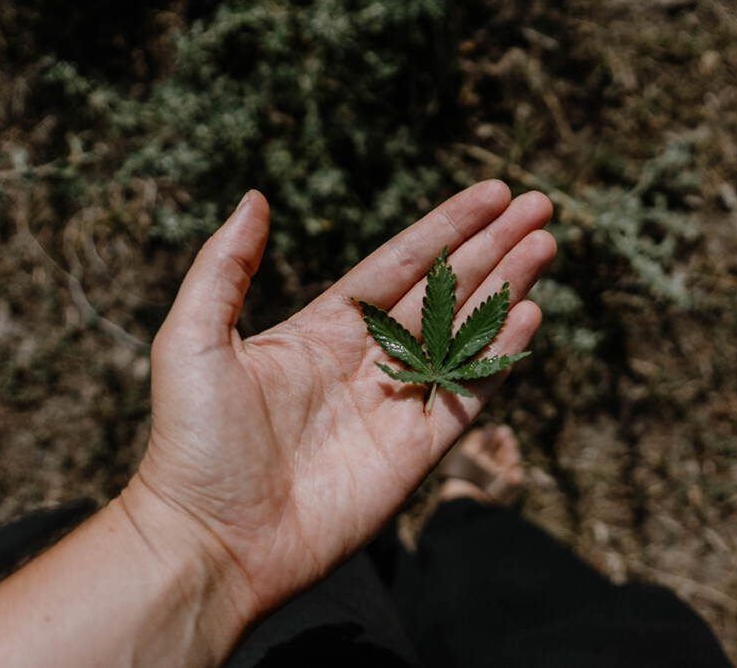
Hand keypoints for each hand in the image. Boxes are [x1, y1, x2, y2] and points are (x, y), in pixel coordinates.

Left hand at [127, 181, 555, 615]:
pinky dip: (500, 356)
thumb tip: (255, 196)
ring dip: (507, 290)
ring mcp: (395, 407)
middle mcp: (366, 361)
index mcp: (322, 329)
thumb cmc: (191, 442)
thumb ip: (225, 266)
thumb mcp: (192, 338)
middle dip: (492, 248)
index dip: (447, 227)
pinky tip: (528, 315)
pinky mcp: (415, 454)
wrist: (211, 543)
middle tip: (540, 208)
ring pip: (465, 336)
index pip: (399, 264)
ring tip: (545, 246)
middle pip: (444, 291)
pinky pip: (468, 396)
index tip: (492, 193)